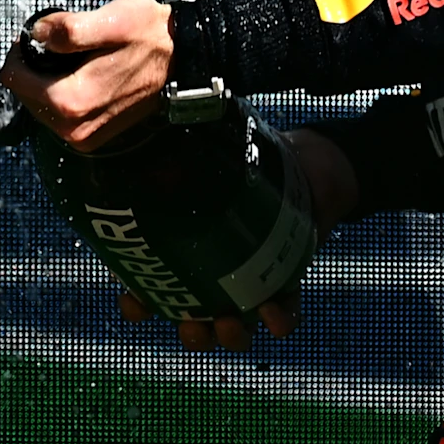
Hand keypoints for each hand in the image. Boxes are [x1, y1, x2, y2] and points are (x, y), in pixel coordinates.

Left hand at [0, 0, 175, 153]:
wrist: (183, 60)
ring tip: (78, 59)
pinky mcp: (91, 137)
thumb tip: (36, 34)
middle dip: (35, 66)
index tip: (43, 35)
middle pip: (24, 93)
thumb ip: (68, 30)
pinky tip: (84, 75)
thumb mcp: (110, 21)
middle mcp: (73, 128)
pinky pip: (57, 114)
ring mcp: (82, 137)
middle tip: (64, 45)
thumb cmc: (149, 36)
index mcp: (72, 101)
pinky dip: (62, 93)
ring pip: (38, 104)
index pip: (13, 78)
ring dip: (48, 79)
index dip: (22, 50)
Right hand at [118, 126, 354, 350]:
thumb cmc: (253, 158)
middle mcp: (213, 274)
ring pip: (232, 329)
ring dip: (227, 335)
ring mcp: (249, 283)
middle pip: (191, 319)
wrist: (309, 165)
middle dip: (189, 330)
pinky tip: (274, 313)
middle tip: (192, 321)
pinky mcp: (286, 284)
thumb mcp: (218, 149)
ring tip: (229, 321)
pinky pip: (281, 316)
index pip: (151, 285)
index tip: (134, 302)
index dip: (139, 302)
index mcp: (187, 249)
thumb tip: (164, 109)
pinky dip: (277, 321)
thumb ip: (190, 139)